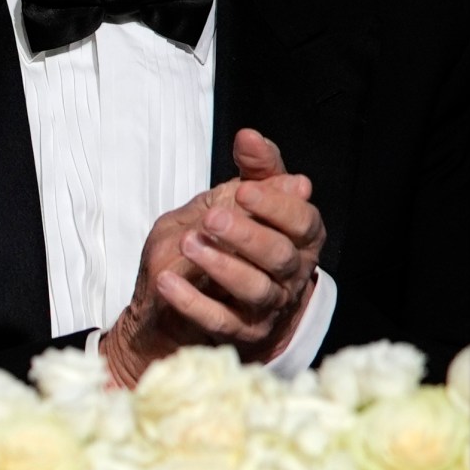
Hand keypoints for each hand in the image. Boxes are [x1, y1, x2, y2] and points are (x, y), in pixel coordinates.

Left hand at [103, 129, 325, 384]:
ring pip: (257, 289)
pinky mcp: (237, 333)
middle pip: (281, 255)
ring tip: (189, 244)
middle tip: (212, 219)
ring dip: (222, 266)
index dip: (276, 206)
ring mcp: (266, 306)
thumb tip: (249, 137)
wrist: (178, 299)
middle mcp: (290, 273)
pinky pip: (219, 321)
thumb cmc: (213, 241)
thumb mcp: (228, 199)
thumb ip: (249, 171)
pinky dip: (192, 301)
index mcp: (296, 237)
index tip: (243, 191)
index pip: (303, 221)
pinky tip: (166, 283)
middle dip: (247, 235)